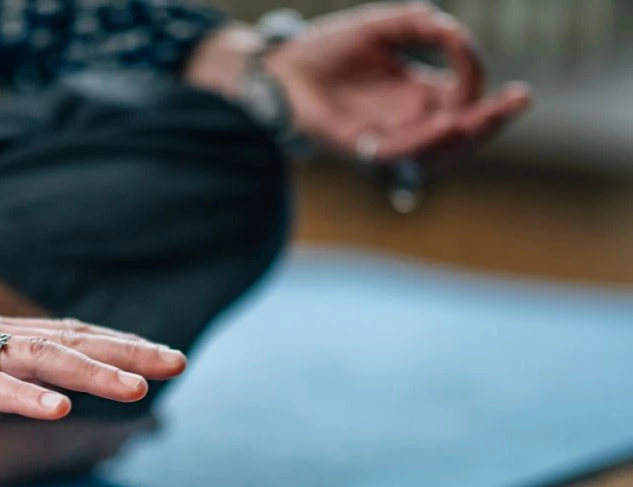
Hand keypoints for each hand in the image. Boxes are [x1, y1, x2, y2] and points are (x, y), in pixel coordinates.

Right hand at [0, 274, 185, 419]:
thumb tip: (32, 378)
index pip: (71, 334)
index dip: (120, 344)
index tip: (165, 355)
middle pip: (70, 342)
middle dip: (126, 354)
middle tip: (180, 362)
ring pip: (38, 363)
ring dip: (90, 375)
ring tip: (138, 389)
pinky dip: (22, 399)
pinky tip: (57, 411)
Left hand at [266, 1, 531, 165]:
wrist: (279, 66)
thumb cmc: (327, 48)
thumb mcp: (383, 25)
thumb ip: (421, 23)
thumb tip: (453, 31)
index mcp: (418, 94)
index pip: (464, 95)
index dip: (474, 74)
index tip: (461, 43)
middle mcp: (407, 121)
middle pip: (461, 133)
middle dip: (492, 119)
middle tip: (518, 101)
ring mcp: (383, 137)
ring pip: (433, 152)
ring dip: (462, 137)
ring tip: (480, 117)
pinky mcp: (356, 146)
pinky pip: (395, 152)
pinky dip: (422, 141)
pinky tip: (446, 123)